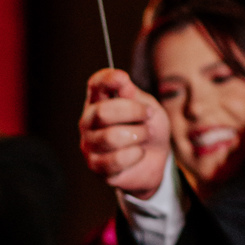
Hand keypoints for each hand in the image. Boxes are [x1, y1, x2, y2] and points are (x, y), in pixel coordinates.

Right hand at [79, 68, 170, 196]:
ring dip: (138, 135)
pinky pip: (116, 160)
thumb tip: (121, 80)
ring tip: (145, 135)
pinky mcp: (96, 166)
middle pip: (103, 112)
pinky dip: (135, 155)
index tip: (123, 78)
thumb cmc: (148, 127)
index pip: (95, 85)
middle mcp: (89, 121)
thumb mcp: (148, 106)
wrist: (155, 158)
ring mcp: (89, 144)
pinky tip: (138, 153)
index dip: (106, 79)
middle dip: (133, 112)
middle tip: (148, 115)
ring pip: (111, 137)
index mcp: (99, 101)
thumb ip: (133, 95)